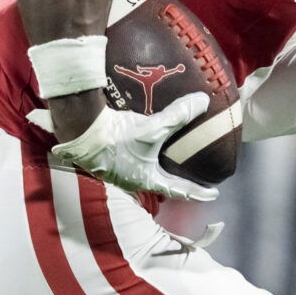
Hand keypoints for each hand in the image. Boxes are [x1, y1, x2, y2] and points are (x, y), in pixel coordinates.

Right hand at [50, 94, 218, 200]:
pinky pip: (131, 157)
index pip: (178, 190)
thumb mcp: (153, 129)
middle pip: (160, 183)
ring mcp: (119, 170)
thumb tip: (203, 102)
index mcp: (147, 180)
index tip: (213, 193)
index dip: (197, 192)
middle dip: (175, 180)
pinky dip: (142, 152)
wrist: (82, 132)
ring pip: (144, 171)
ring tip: (168, 157)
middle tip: (191, 174)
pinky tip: (143, 140)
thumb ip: (178, 117)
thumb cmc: (119, 139)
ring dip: (157, 166)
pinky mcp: (109, 156)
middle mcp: (133, 179)